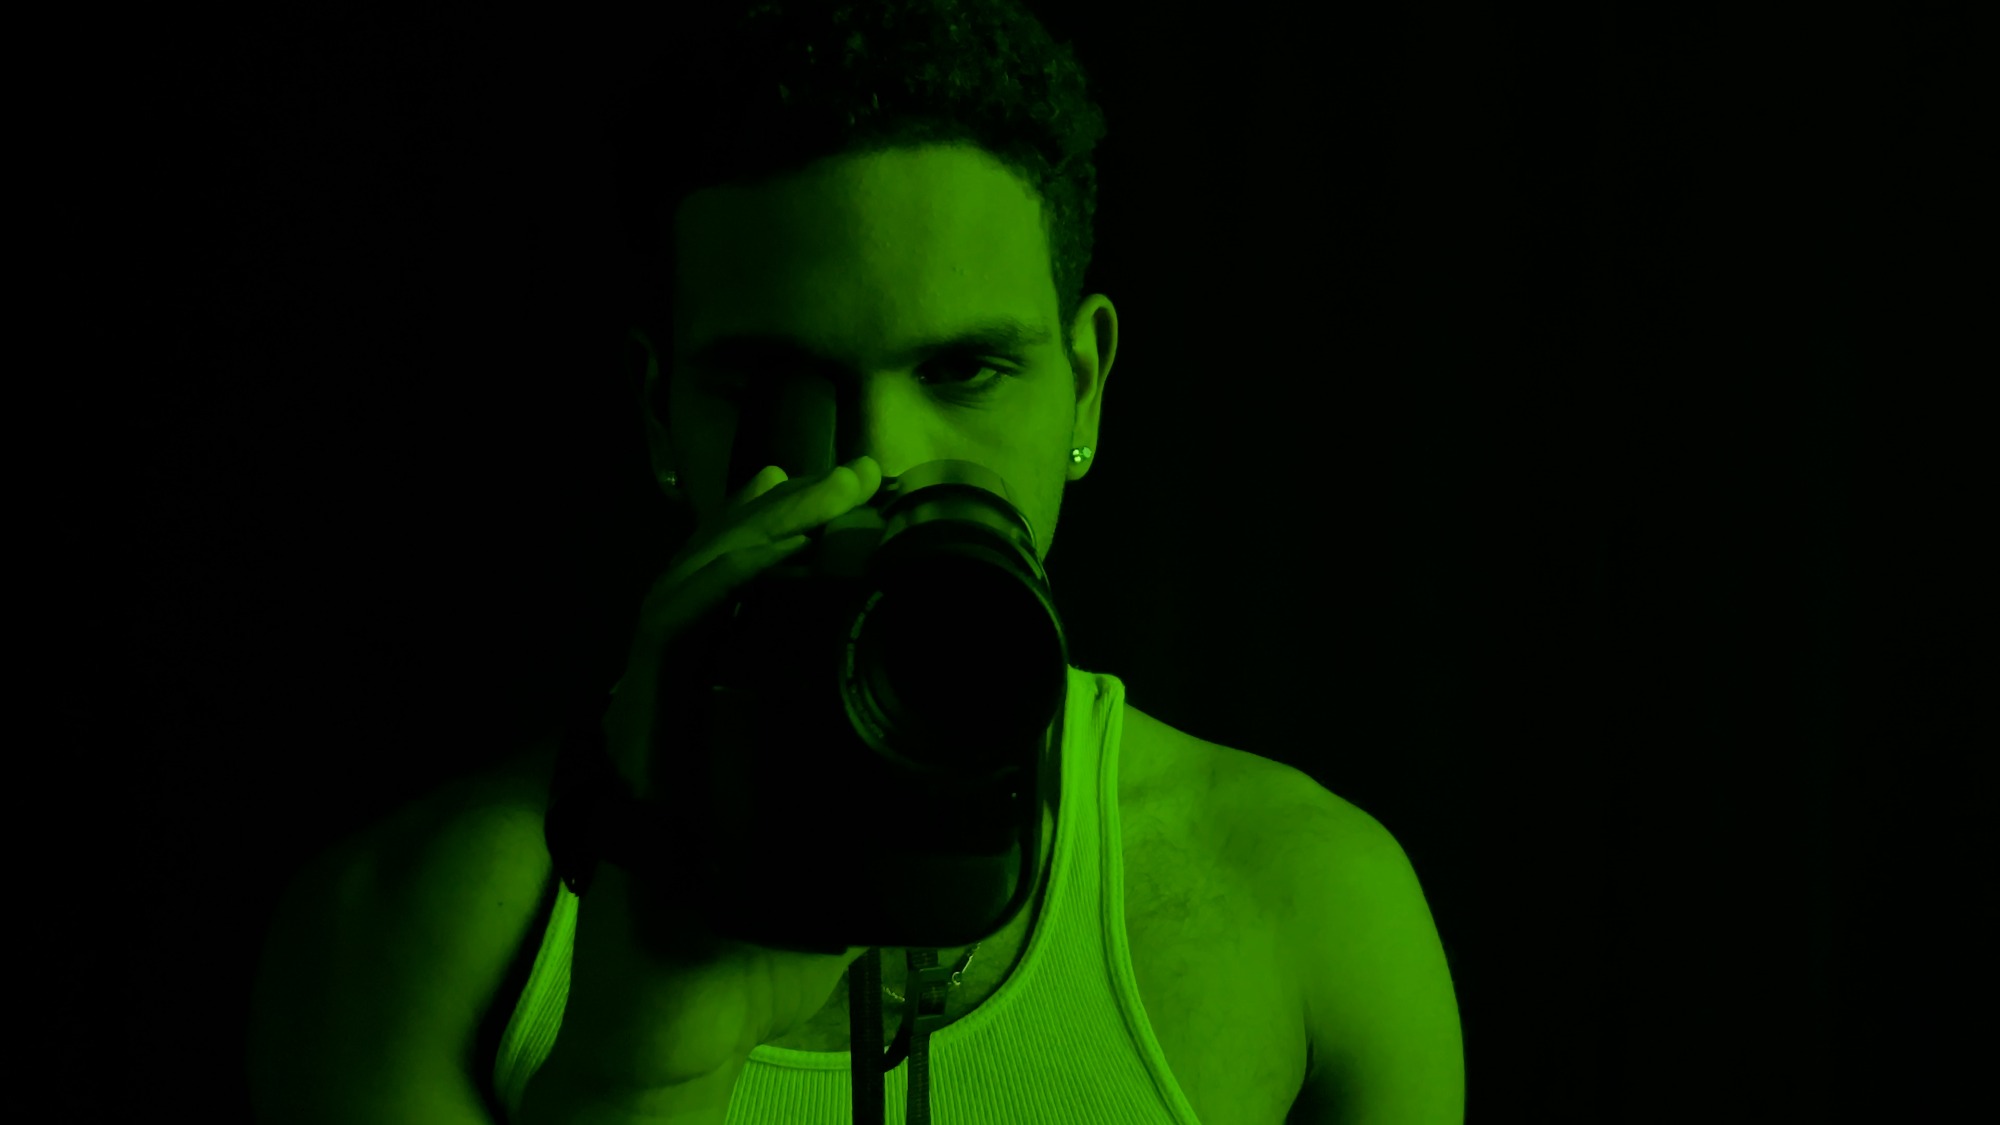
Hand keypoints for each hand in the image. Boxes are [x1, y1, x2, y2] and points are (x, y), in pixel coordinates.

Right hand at [523, 457, 882, 1111]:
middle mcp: (678, 706)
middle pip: (714, 579)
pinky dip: (708, 600)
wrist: (683, 1023)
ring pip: (687, 598)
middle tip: (849, 471)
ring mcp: (651, 725)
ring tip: (815, 491)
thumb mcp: (846, 865)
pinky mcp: (636, 755)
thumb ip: (881, 817)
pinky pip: (662, 656)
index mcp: (723, 719)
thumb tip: (968, 794)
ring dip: (752, 535)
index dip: (783, 537)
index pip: (745, 602)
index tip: (846, 493)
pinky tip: (754, 564)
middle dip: (779, 514)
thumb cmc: (755, 946)